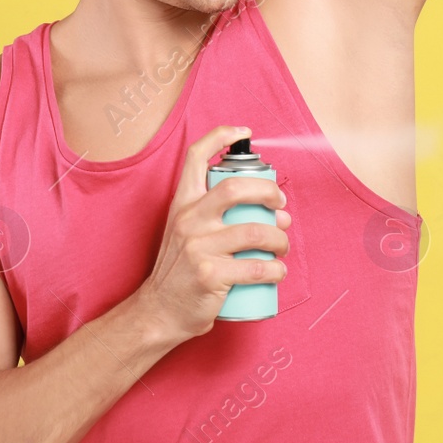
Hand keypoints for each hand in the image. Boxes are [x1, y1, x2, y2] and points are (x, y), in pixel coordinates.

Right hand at [133, 125, 290, 343]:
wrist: (159, 311)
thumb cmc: (180, 271)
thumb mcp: (184, 232)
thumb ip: (214, 215)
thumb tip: (272, 209)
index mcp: (182, 205)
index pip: (196, 158)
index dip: (220, 137)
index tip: (243, 131)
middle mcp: (188, 220)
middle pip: (235, 188)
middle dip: (268, 192)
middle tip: (281, 205)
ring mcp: (198, 247)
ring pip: (255, 231)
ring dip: (280, 239)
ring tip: (283, 247)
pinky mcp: (211, 275)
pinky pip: (256, 267)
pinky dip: (276, 269)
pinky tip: (278, 271)